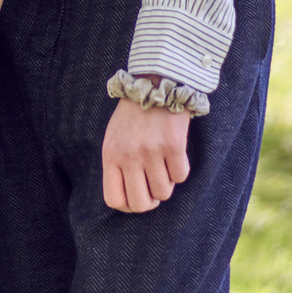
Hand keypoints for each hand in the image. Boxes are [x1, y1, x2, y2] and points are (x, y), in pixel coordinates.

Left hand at [101, 97, 191, 212]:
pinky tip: (174, 154)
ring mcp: (152, 152)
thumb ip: (117, 166)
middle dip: (150, 201)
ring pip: (164, 193)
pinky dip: (179, 170)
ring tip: (163, 165)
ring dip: (166, 183)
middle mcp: (129, 156)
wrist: (154, 86)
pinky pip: (180, 177)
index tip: (137, 198)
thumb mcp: (114, 139)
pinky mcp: (173, 146)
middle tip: (154, 188)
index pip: (114, 200)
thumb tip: (128, 200)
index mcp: (111, 155)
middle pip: (141, 204)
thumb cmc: (132, 117)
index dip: (128, 206)